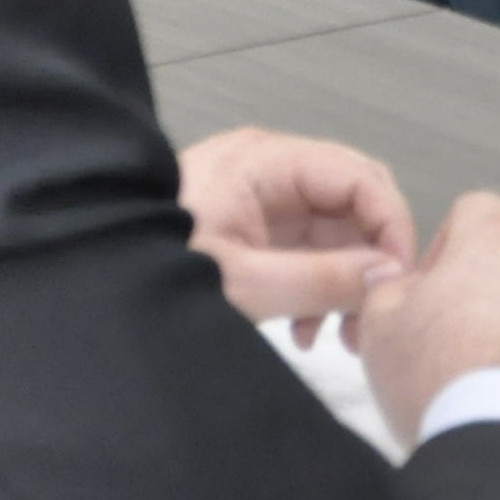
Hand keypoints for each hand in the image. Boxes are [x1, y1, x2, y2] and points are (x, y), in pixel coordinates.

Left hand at [178, 126, 414, 340]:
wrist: (98, 275)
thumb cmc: (156, 264)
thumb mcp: (244, 282)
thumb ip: (321, 279)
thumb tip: (389, 275)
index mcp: (264, 160)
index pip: (360, 175)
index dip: (392, 226)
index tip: (400, 282)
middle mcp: (270, 168)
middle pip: (354, 203)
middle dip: (372, 260)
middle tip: (375, 315)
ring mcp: (264, 196)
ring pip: (338, 232)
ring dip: (348, 284)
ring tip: (343, 339)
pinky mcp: (257, 226)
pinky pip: (310, 250)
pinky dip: (319, 289)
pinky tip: (305, 332)